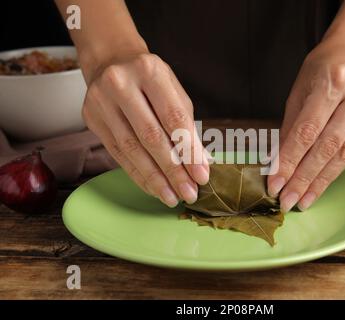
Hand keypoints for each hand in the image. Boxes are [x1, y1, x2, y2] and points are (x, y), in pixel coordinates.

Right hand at [82, 52, 208, 206]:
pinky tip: (152, 187)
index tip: (202, 175)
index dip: (189, 150)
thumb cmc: (149, 79)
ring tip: (171, 197)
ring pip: (131, 149)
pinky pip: (117, 154)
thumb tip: (201, 163)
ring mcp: (101, 101)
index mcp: (150, 71)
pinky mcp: (91, 119)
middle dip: (173, 170)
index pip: (174, 118)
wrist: (110, 61)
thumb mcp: (173, 92)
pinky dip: (137, 174)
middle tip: (188, 192)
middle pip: (151, 136)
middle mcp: (122, 84)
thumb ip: (187, 126)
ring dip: (154, 178)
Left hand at [268, 38, 344, 211]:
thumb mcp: (300, 89)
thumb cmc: (324, 68)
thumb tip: (277, 163)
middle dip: (303, 179)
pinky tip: (321, 184)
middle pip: (326, 146)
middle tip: (287, 202)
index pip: (306, 131)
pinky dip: (336, 169)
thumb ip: (290, 126)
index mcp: (333, 80)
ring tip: (303, 201)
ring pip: (344, 153)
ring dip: (320, 181)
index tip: (274, 185)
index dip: (289, 161)